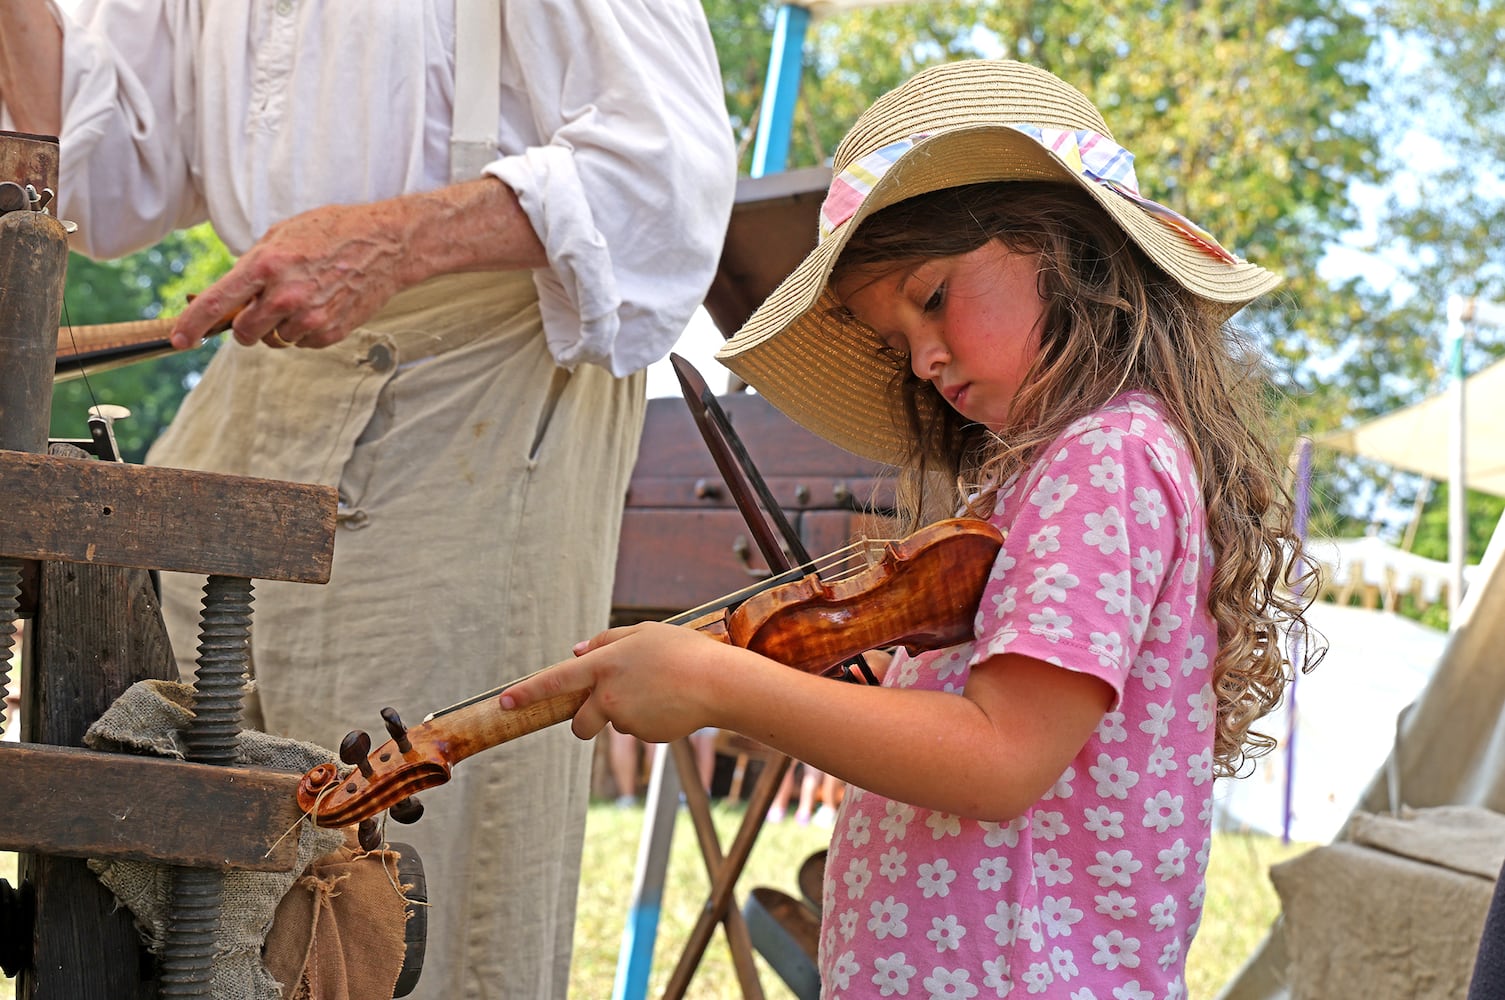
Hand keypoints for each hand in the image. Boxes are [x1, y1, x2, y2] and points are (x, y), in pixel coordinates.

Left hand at [169, 199, 412, 350]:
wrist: (386, 245)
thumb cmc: (331, 232)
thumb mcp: (282, 235)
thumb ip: (253, 266)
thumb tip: (229, 298)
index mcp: (266, 265)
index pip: (218, 302)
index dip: (193, 323)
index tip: (180, 339)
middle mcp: (285, 294)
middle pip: (245, 333)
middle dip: (246, 326)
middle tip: (261, 309)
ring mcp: (310, 317)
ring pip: (275, 340)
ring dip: (280, 326)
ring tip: (304, 298)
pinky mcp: (331, 331)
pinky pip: (303, 343)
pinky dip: (306, 330)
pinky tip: (322, 306)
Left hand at [502, 622, 742, 743]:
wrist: (718, 683)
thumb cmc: (684, 651)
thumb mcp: (645, 632)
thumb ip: (608, 640)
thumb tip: (578, 653)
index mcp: (604, 665)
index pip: (555, 681)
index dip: (528, 692)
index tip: (504, 702)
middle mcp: (609, 695)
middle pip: (580, 722)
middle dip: (583, 723)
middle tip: (603, 710)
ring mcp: (626, 719)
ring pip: (617, 721)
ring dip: (630, 712)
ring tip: (662, 691)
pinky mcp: (645, 735)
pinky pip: (640, 728)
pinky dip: (651, 719)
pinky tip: (672, 704)